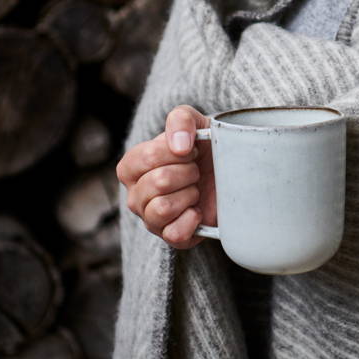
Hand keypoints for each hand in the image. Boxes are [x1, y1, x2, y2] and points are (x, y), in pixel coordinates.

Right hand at [115, 104, 214, 249]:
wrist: (227, 169)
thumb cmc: (201, 145)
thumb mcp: (191, 120)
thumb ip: (180, 120)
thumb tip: (179, 146)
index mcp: (131, 167)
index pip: (146, 157)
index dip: (176, 152)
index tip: (190, 150)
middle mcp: (135, 196)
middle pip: (158, 182)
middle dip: (187, 172)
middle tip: (196, 171)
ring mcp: (151, 219)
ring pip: (162, 209)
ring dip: (189, 194)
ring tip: (195, 189)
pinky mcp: (171, 237)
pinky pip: (174, 234)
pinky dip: (192, 221)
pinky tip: (198, 210)